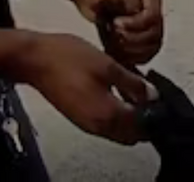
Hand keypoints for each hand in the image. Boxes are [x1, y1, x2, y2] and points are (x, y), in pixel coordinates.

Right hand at [11, 31, 155, 144]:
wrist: (34, 60)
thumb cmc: (70, 59)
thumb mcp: (109, 66)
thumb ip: (133, 83)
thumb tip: (152, 95)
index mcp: (108, 115)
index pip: (141, 126)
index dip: (154, 113)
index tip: (159, 95)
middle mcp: (97, 127)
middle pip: (130, 135)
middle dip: (144, 120)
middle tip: (149, 94)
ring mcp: (86, 124)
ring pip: (118, 131)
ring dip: (129, 118)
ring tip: (135, 90)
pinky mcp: (78, 118)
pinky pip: (105, 125)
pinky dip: (116, 115)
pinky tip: (118, 92)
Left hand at [58, 0, 164, 66]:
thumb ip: (128, 0)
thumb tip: (138, 16)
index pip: (153, 16)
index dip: (135, 24)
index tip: (115, 23)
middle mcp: (153, 5)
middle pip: (156, 33)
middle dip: (133, 39)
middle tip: (114, 34)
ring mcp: (147, 20)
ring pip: (153, 45)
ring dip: (132, 50)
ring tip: (114, 44)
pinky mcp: (138, 34)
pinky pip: (145, 53)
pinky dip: (132, 57)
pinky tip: (117, 52)